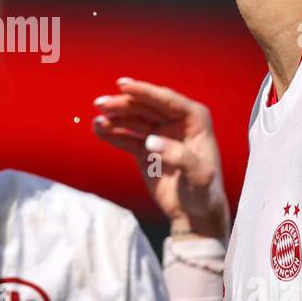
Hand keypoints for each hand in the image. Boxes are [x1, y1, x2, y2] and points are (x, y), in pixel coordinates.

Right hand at [92, 78, 229, 239]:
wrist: (195, 215)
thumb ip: (180, 157)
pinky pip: (126, 137)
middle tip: (101, 104)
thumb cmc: (204, 193)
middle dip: (123, 104)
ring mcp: (159, 135)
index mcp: (194, 120)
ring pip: (133, 120)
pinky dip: (112, 133)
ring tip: (97, 120)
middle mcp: (176, 122)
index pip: (167, 100)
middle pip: (145, 107)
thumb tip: (152, 140)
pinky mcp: (145, 149)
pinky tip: (99, 130)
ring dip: (114, 118)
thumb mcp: (199, 176)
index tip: (123, 85)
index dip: (144, 91)